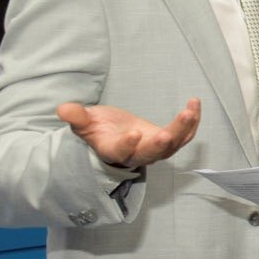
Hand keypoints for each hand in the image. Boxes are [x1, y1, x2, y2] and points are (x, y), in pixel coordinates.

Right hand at [57, 98, 200, 167]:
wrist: (115, 134)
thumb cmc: (98, 128)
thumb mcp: (85, 122)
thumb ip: (77, 117)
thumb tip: (63, 109)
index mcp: (114, 151)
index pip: (121, 153)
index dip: (127, 145)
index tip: (132, 133)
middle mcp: (137, 154)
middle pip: (151, 154)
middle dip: (160, 144)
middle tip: (166, 133)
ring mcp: (156, 149)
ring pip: (172, 145)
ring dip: (183, 129)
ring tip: (189, 110)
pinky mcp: (169, 141)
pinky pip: (185, 135)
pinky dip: (192, 122)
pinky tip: (195, 104)